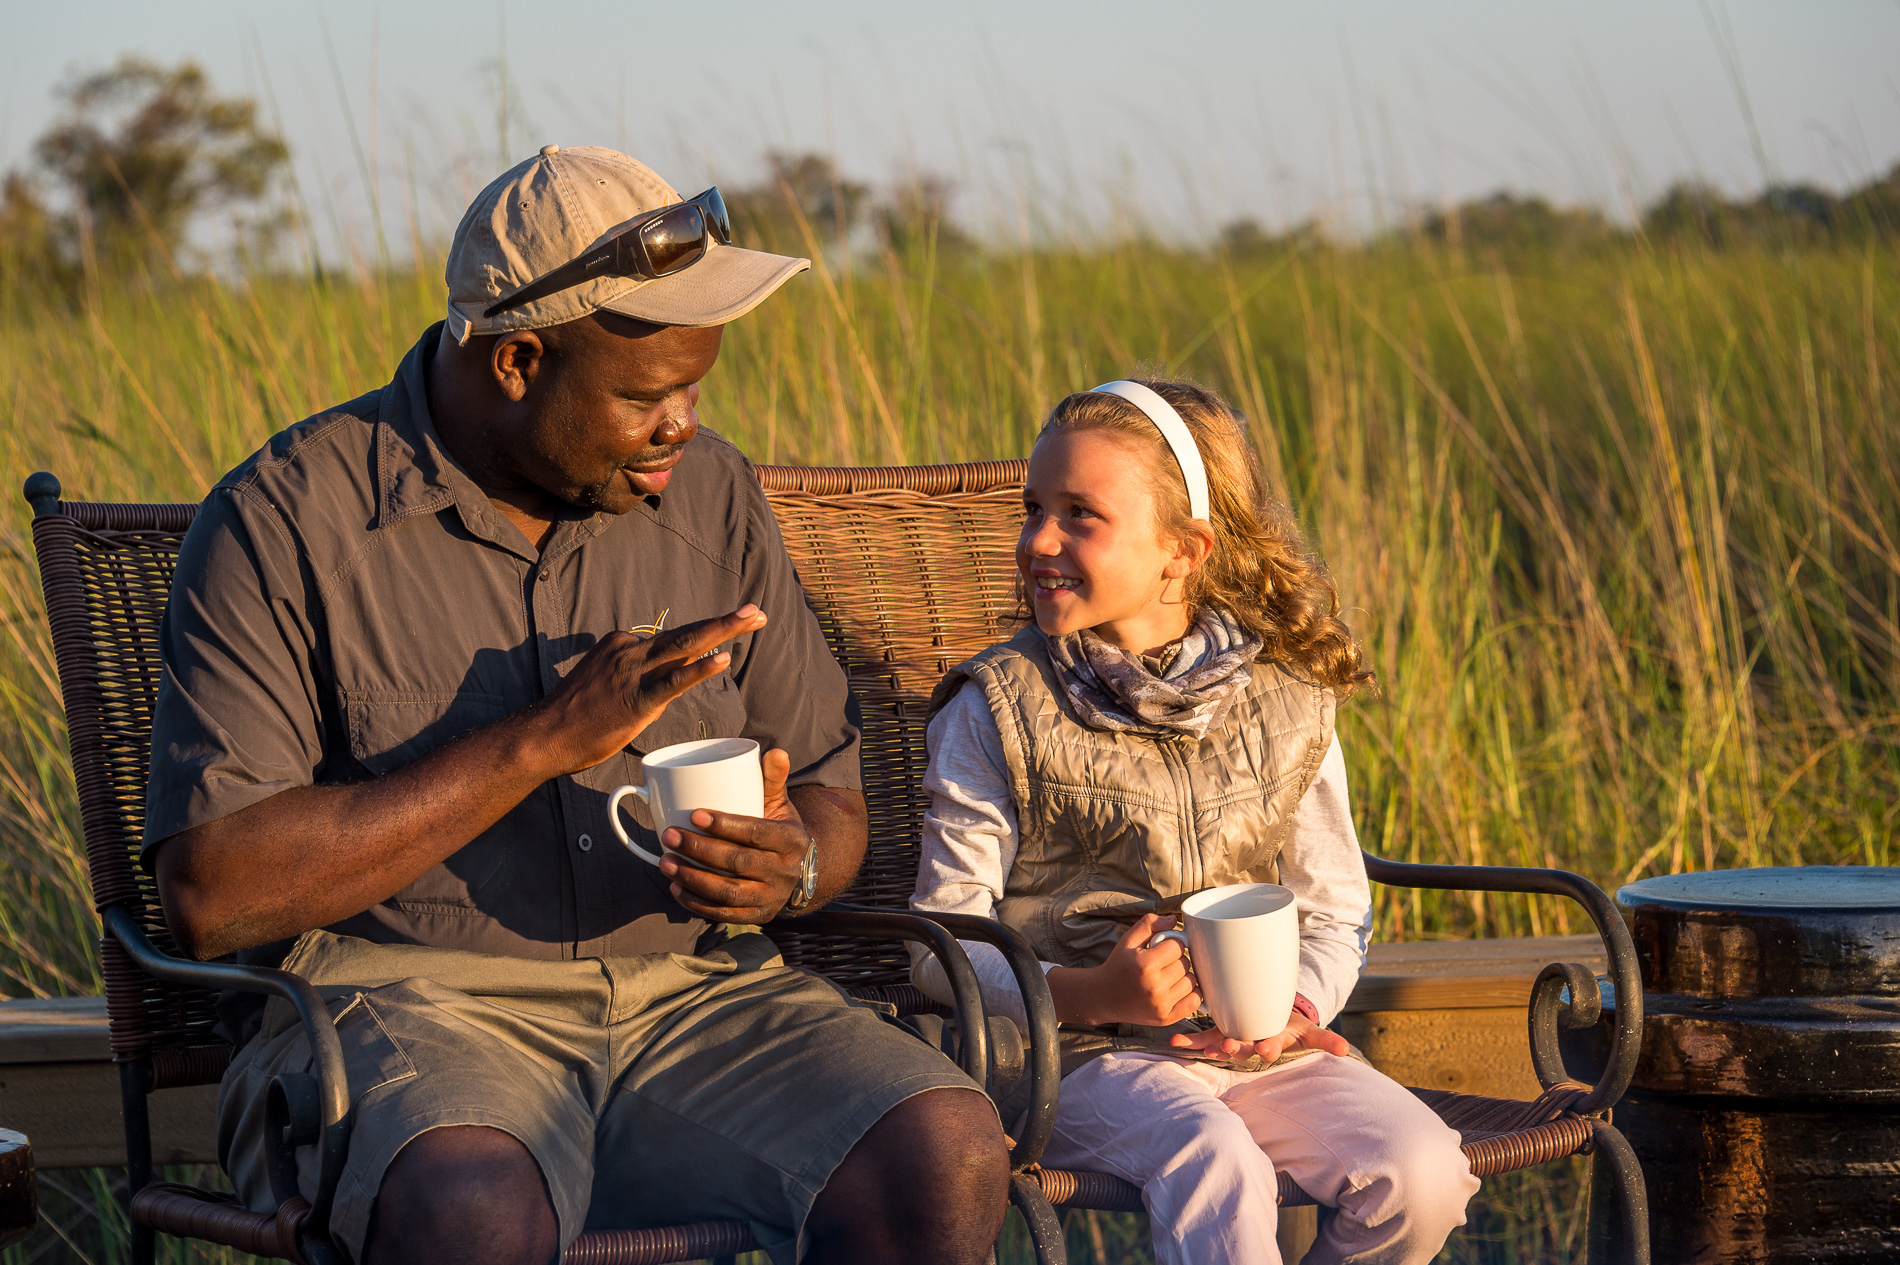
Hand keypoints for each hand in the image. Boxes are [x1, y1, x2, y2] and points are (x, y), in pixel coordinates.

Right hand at [529, 605, 769, 774]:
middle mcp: (631, 651)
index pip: (673, 637)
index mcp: (624, 645)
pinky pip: (674, 681)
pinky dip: (701, 669)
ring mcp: (634, 673)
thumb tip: (663, 688)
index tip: (733, 624)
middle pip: (687, 633)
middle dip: (725, 622)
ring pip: (686, 646)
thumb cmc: (575, 715)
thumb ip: (636, 679)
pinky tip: (723, 658)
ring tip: (752, 619)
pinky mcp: (637, 699)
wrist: (546, 734)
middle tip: (756, 611)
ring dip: (723, 631)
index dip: (706, 632)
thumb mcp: (604, 682)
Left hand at [658, 747, 812, 923]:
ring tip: (666, 863)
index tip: (694, 814)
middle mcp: (784, 872)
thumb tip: (773, 752)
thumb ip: (772, 779)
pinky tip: (676, 888)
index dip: (725, 825)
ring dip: (693, 878)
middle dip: (699, 850)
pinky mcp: (757, 916)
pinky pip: (725, 915)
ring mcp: (770, 897)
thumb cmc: (779, 831)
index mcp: (790, 841)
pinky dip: (697, 904)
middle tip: (669, 836)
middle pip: (738, 862)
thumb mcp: (780, 805)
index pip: (756, 833)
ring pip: (729, 893)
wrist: (799, 872)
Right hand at [1046, 913, 1202, 1027]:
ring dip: (1183, 976)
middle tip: (1162, 963)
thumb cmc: (1118, 966)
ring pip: (1192, 981)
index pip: (1177, 946)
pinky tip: (1176, 988)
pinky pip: (1194, 1002)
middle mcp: (1154, 987)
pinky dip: (1190, 993)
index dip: (1171, 944)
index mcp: (1145, 965)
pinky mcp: (1166, 1018)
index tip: (1161, 949)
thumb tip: (1174, 920)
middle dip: (1176, 960)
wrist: (1103, 997)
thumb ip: (1149, 924)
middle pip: (1186, 964)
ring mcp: (1161, 1005)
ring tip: (1167, 976)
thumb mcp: (1128, 941)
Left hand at [1168, 1010, 1350, 1061]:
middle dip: (1236, 1048)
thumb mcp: (1308, 1031)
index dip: (1269, 1048)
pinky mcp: (1218, 1032)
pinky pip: (1202, 1037)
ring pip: (1221, 1044)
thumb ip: (1325, 1040)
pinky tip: (1174, 1041)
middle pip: (1243, 1048)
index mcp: (1272, 1042)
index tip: (1266, 1049)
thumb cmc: (1290, 1026)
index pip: (1272, 1047)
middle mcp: (1251, 1043)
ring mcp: (1233, 1039)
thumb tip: (1345, 1050)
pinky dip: (1189, 1040)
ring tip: (1195, 1045)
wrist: (1272, 1020)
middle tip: (1230, 1046)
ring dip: (1209, 1045)